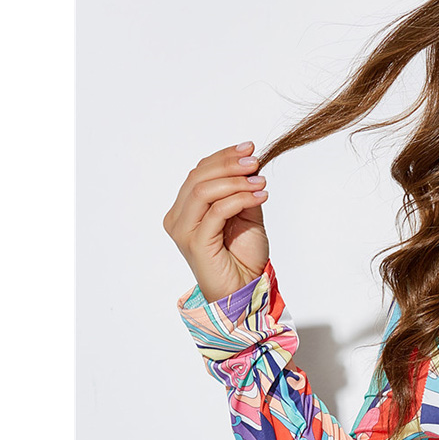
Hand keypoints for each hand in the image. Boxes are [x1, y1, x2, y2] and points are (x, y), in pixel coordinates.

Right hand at [162, 140, 270, 303]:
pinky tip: (259, 196)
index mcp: (185, 210)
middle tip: (254, 161)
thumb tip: (249, 164)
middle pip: (198, 177)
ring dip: (235, 181)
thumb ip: (241, 192)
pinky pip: (217, 211)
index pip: (199, 173)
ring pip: (203, 190)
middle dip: (229, 164)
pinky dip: (240, 198)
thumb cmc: (243, 258)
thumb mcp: (245, 216)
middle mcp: (178, 219)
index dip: (223, 157)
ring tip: (259, 181)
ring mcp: (184, 231)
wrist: (246, 291)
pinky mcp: (195, 243)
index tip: (249, 148)